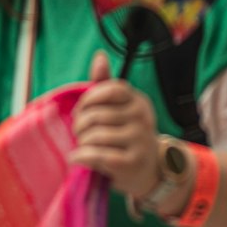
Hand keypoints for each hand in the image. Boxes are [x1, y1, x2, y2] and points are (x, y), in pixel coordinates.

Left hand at [70, 52, 160, 195]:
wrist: (150, 170)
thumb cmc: (127, 136)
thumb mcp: (120, 110)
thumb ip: (106, 85)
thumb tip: (99, 56)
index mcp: (138, 101)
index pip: (110, 89)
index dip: (89, 98)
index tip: (82, 110)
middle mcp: (142, 118)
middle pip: (98, 114)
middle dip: (80, 124)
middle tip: (77, 132)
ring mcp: (139, 140)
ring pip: (95, 135)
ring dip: (81, 142)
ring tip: (80, 146)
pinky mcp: (131, 163)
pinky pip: (97, 155)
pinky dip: (81, 157)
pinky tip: (77, 158)